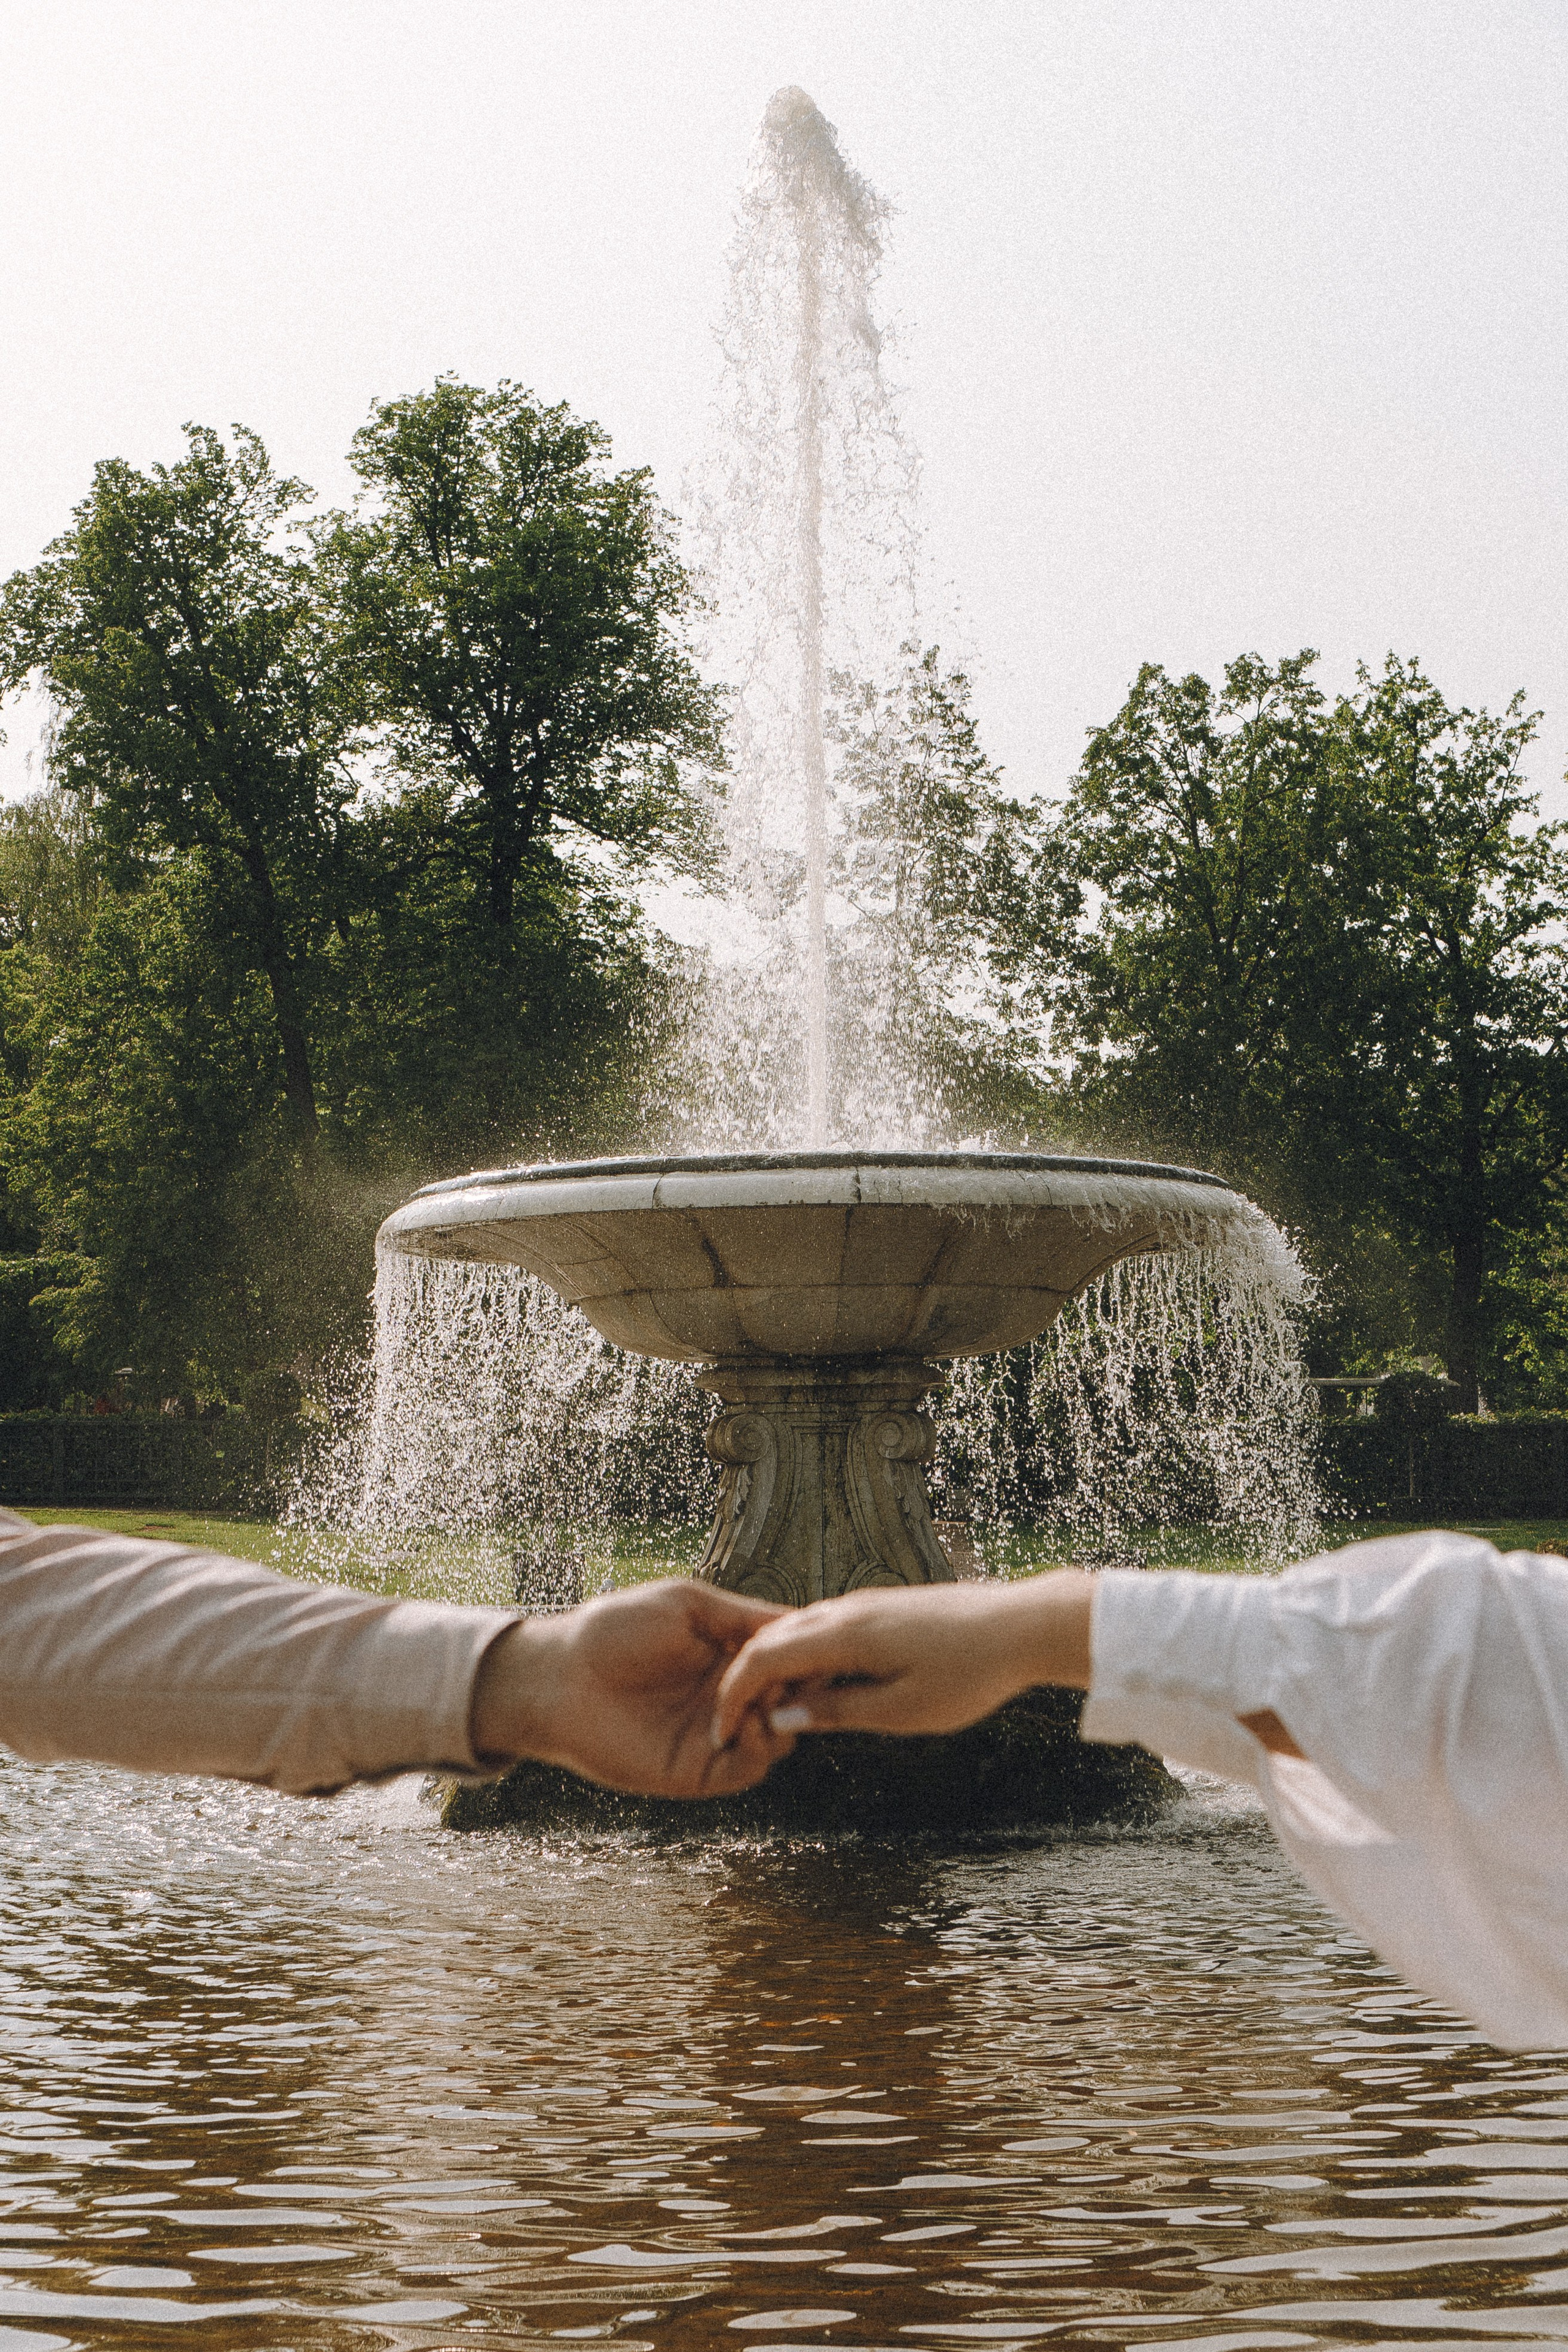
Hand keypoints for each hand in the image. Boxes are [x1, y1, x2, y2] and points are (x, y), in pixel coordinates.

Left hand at [471, 1579, 795, 1796]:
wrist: (559, 1677)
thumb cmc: (613, 1629)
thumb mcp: (686, 1605)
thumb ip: (742, 1616)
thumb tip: (800, 1620)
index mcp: (727, 1654)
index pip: (787, 1659)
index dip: (807, 1652)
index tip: (817, 1641)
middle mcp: (727, 1696)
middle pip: (792, 1699)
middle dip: (803, 1687)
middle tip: (795, 1674)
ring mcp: (714, 1735)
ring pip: (778, 1738)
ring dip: (785, 1717)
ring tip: (768, 1698)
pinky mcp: (697, 1771)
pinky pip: (747, 1769)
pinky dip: (762, 1748)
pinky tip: (751, 1722)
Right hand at [709, 1572, 1095, 1750]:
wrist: (1023, 1625)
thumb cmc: (968, 1674)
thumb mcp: (901, 1711)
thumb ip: (837, 1712)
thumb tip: (781, 1717)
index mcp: (844, 1634)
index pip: (763, 1657)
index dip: (735, 1695)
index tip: (723, 1732)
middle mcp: (846, 1610)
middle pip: (772, 1638)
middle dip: (747, 1681)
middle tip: (738, 1726)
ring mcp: (865, 1603)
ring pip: (800, 1631)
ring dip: (777, 1668)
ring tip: (774, 1714)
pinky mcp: (883, 1606)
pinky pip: (827, 1628)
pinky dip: (807, 1657)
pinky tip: (819, 1688)